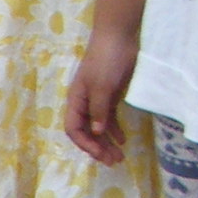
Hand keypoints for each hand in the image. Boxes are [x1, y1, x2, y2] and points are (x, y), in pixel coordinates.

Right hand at [63, 25, 138, 163]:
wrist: (119, 35)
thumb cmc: (107, 60)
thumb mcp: (102, 87)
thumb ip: (100, 111)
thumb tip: (97, 133)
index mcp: (76, 100)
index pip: (74, 129)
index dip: (85, 144)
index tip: (100, 154)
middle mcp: (84, 102)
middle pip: (87, 131)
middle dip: (98, 148)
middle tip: (114, 161)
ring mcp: (98, 98)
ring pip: (99, 127)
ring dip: (108, 142)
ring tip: (120, 156)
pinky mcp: (111, 94)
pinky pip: (110, 117)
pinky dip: (116, 129)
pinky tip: (124, 139)